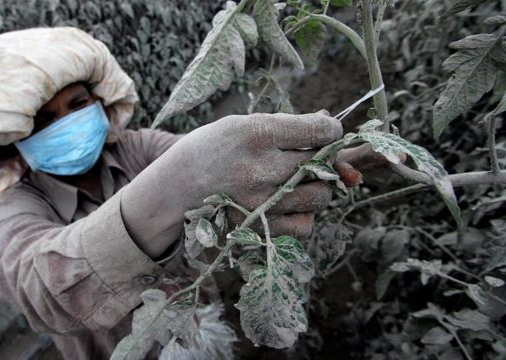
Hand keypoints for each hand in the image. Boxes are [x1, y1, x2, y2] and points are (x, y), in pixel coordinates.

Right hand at [122, 111, 343, 257]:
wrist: (175, 188)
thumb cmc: (210, 150)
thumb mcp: (241, 124)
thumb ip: (286, 125)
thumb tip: (329, 123)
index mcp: (256, 133)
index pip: (321, 131)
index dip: (331, 130)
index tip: (325, 131)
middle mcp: (261, 168)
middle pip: (323, 164)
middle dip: (325, 158)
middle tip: (309, 156)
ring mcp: (261, 201)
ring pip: (319, 196)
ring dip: (316, 187)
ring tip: (297, 180)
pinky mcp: (259, 226)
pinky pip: (304, 225)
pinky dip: (303, 214)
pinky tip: (288, 203)